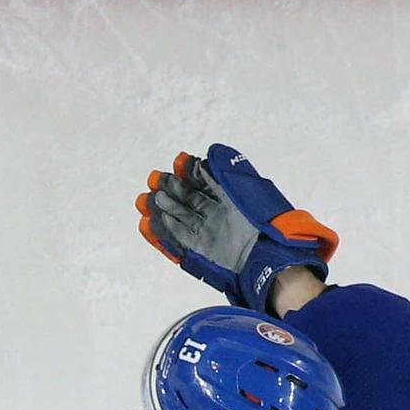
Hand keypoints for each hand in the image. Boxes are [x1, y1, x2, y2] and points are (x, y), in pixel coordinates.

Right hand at [138, 146, 334, 311]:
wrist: (266, 258)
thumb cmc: (263, 222)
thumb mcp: (249, 188)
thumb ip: (229, 170)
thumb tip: (213, 151)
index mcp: (232, 199)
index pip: (207, 181)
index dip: (192, 172)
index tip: (179, 162)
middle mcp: (218, 216)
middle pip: (188, 199)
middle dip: (169, 189)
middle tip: (153, 180)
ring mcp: (207, 235)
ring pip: (178, 218)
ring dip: (160, 209)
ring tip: (143, 201)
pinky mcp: (199, 253)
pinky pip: (175, 240)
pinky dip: (160, 232)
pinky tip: (147, 223)